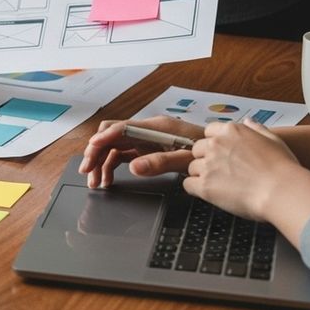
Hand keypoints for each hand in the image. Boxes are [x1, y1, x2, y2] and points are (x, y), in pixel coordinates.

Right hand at [79, 116, 203, 188]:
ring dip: (100, 163)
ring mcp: (144, 140)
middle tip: (87, 172)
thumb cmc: (208, 153)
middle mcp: (146, 131)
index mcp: (155, 127)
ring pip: (112, 148)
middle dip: (95, 154)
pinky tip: (108, 180)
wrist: (222, 157)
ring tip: (95, 182)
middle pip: (111, 138)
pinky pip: (120, 156)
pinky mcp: (146, 150)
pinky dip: (111, 167)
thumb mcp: (186, 159)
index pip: (120, 129)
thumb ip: (159, 162)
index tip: (90, 152)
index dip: (102, 140)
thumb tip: (133, 167)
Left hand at [184, 120, 303, 220]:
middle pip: (197, 149)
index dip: (215, 145)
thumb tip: (248, 122)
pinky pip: (188, 185)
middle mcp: (216, 144)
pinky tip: (211, 193)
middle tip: (223, 171)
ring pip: (192, 167)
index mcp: (230, 131)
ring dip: (202, 175)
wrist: (282, 191)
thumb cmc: (282, 168)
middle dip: (206, 159)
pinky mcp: (204, 185)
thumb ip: (257, 129)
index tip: (223, 154)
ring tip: (222, 184)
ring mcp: (207, 164)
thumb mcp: (273, 140)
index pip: (208, 133)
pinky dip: (196, 189)